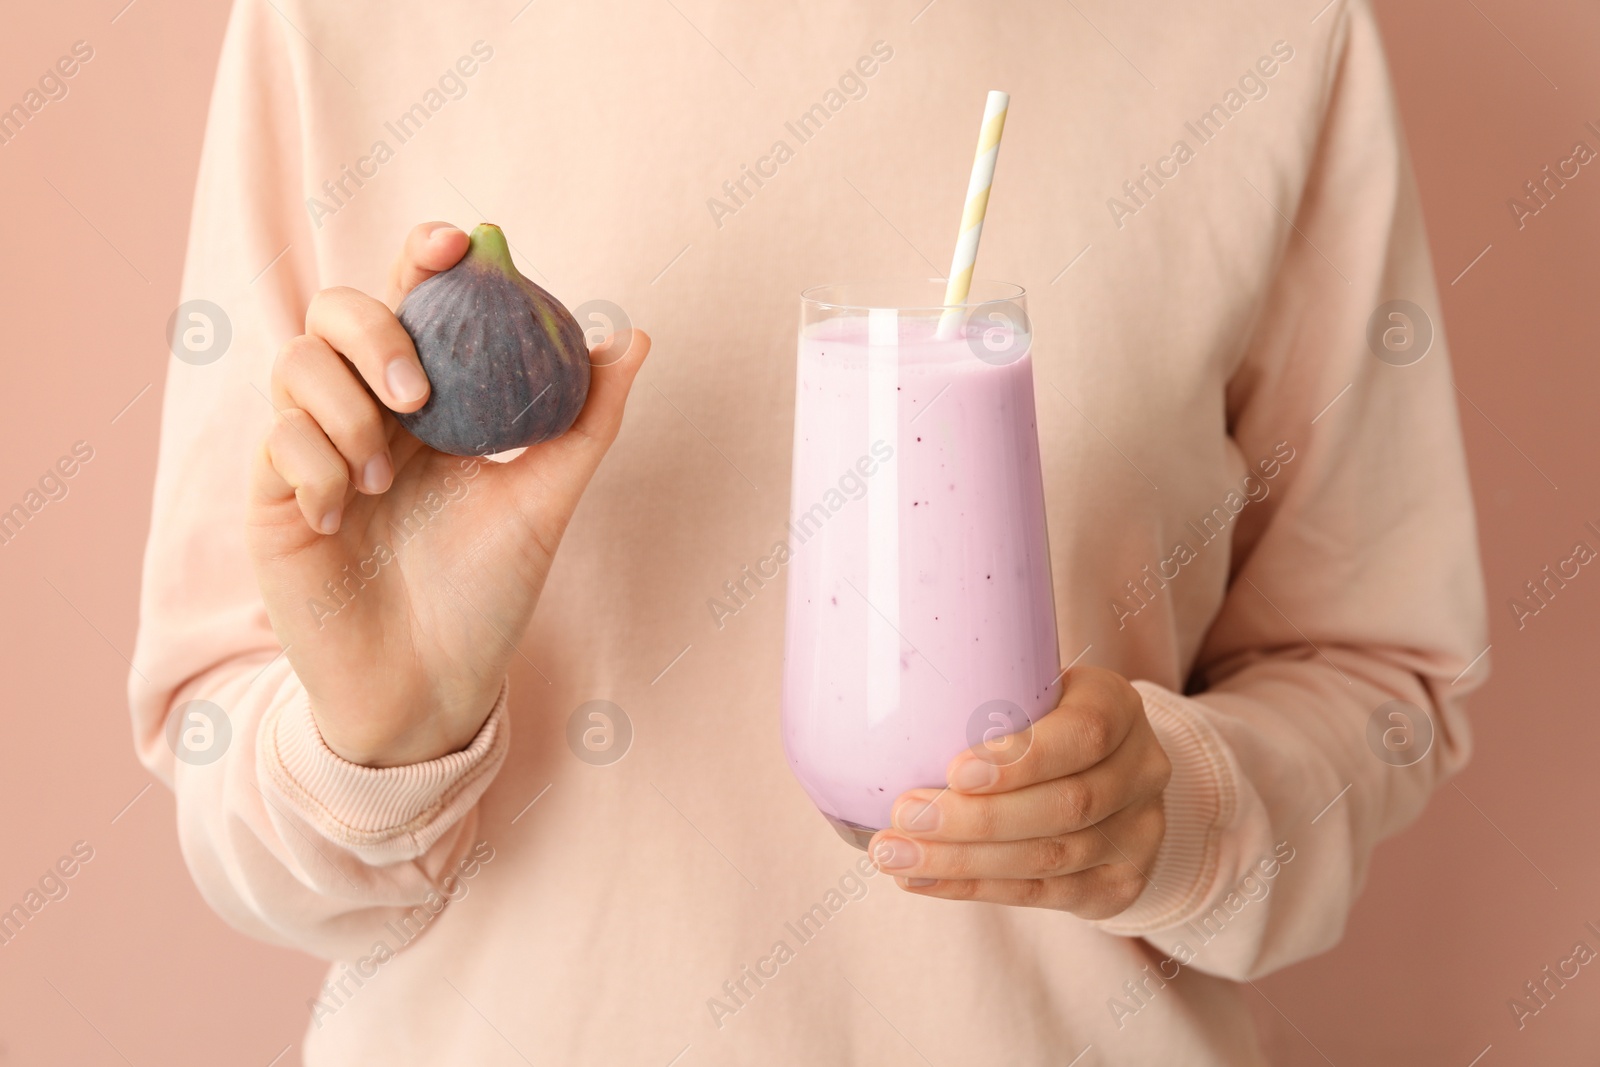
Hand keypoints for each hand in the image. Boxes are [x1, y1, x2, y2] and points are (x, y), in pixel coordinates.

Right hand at [246, 221, 649, 766]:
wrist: (433, 686)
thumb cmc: (488, 594)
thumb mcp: (546, 501)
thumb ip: (584, 420)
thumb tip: (632, 337)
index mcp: (429, 402)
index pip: (414, 302)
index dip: (424, 258)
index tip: (458, 244)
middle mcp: (365, 413)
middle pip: (335, 309)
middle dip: (373, 329)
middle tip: (416, 394)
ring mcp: (312, 451)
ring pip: (294, 362)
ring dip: (343, 406)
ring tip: (386, 478)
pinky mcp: (273, 497)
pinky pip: (275, 440)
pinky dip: (313, 466)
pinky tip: (342, 515)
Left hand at [868, 667, 1170, 918]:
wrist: (1107, 776)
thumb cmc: (1040, 720)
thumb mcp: (1030, 687)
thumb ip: (982, 693)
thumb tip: (883, 697)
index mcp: (1119, 707)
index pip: (1085, 734)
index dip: (1022, 758)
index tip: (953, 770)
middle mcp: (1142, 770)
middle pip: (1066, 806)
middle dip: (976, 819)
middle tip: (905, 816)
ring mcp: (1138, 833)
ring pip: (1050, 857)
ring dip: (963, 861)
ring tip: (895, 854)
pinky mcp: (1119, 885)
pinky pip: (1042, 895)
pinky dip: (974, 889)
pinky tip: (922, 880)